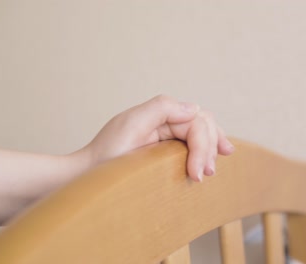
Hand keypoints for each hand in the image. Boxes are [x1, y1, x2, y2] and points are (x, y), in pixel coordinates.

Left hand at [81, 95, 233, 181]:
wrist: (90, 174)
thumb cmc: (107, 154)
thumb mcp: (131, 124)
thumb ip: (162, 108)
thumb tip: (194, 109)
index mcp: (160, 112)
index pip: (195, 121)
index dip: (202, 145)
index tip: (196, 174)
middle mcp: (167, 121)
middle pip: (204, 125)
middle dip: (209, 148)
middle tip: (205, 174)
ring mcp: (169, 136)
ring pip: (205, 133)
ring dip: (211, 150)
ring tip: (209, 172)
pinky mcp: (168, 151)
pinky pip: (195, 144)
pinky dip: (207, 150)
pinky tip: (215, 158)